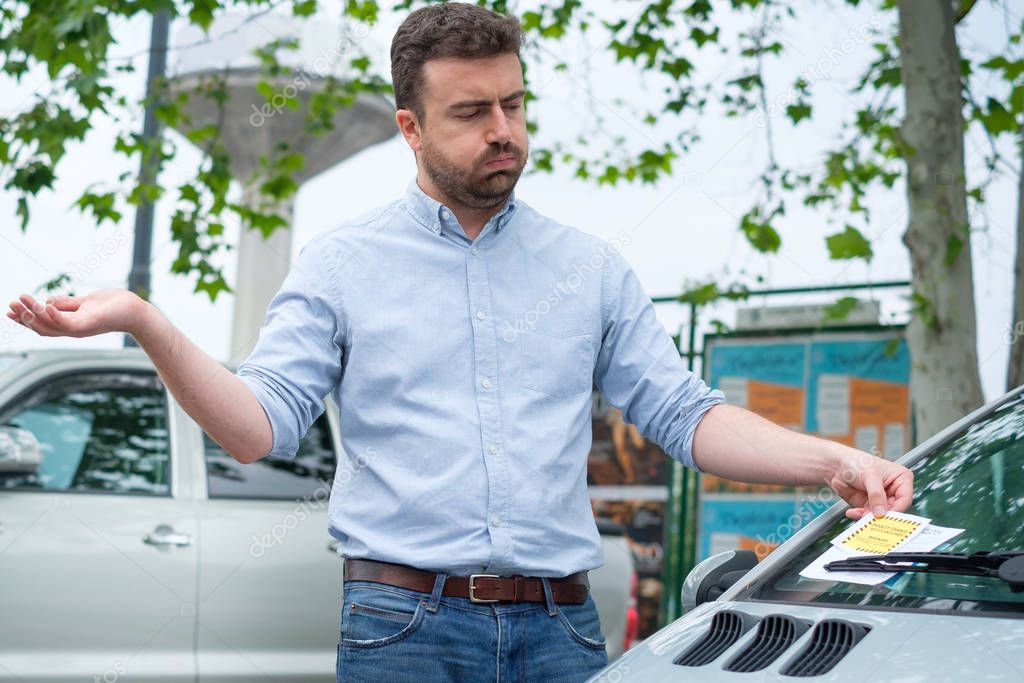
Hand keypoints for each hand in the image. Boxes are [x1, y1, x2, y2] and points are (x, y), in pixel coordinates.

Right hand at [7, 290, 145, 337]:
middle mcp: (73, 329)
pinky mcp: (89, 324)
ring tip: (22, 300)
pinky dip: (54, 315)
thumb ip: (67, 303)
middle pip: (42, 327)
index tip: (9, 310)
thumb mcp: (85, 301)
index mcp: (70, 323)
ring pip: (51, 325)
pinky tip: (44, 305)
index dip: (25, 319)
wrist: (136, 311)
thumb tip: (47, 301)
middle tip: (11, 305)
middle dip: (24, 317)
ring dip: (34, 314)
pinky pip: (67, 323)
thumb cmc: (114, 305)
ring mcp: (80, 328)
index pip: (43, 324)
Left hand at [829, 450, 914, 519]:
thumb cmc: (856, 461)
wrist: (836, 464)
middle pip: (893, 510)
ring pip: (880, 516)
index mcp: (901, 479)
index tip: (885, 516)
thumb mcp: (869, 475)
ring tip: (857, 512)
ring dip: (868, 516)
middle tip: (870, 518)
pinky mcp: (869, 506)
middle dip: (880, 515)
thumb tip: (881, 513)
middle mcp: (893, 491)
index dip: (897, 509)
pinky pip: (867, 516)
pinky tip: (852, 512)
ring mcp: (881, 500)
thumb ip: (876, 494)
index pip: (905, 499)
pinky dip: (859, 515)